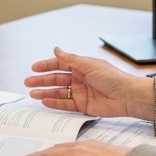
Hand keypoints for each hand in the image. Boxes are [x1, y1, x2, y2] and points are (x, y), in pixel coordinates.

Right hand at [24, 48, 154, 119]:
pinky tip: (45, 101)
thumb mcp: (89, 65)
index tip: (34, 68)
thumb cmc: (113, 78)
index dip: (46, 66)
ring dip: (45, 92)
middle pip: (56, 79)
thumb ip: (70, 59)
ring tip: (32, 93)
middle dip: (42, 80)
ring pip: (58, 92)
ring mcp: (80, 92)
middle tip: (28, 82)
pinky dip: (55, 103)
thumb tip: (56, 49)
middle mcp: (79, 78)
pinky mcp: (83, 105)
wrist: (127, 96)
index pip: (60, 64)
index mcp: (82, 66)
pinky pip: (65, 104)